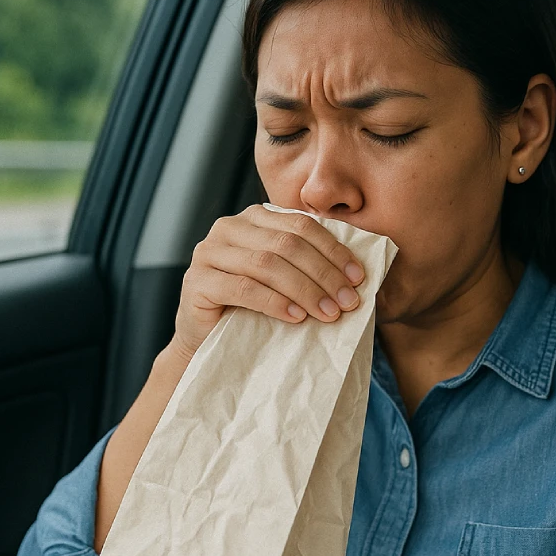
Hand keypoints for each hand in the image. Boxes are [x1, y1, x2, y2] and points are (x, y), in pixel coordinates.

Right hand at [168, 204, 366, 360]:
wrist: (207, 338)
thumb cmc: (252, 306)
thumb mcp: (284, 278)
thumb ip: (309, 264)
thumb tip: (356, 273)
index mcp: (254, 217)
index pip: (301, 225)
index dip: (334, 250)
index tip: (358, 278)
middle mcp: (229, 227)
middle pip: (287, 244)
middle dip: (324, 273)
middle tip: (348, 302)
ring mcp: (209, 252)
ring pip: (267, 264)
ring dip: (305, 289)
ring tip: (329, 313)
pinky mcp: (196, 282)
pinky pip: (244, 288)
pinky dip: (275, 303)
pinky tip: (297, 317)